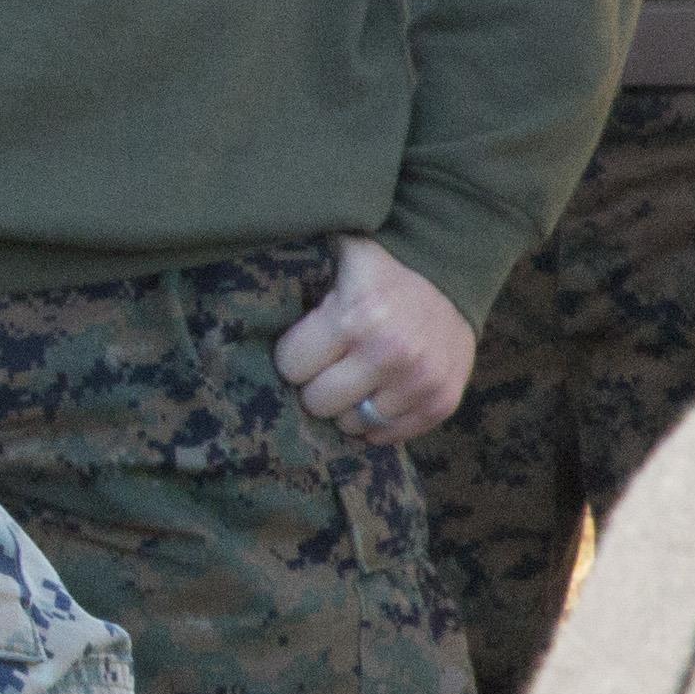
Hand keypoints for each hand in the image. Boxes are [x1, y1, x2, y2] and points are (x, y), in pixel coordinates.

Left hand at [274, 231, 475, 442]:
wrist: (453, 277)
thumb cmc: (380, 271)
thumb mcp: (338, 258)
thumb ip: (295, 272)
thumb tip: (241, 265)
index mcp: (355, 317)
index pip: (290, 368)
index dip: (294, 357)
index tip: (307, 346)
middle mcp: (390, 353)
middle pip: (318, 403)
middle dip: (317, 385)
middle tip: (330, 366)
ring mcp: (420, 382)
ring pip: (352, 424)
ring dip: (349, 406)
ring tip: (358, 378)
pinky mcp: (442, 402)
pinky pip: (389, 435)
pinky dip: (379, 421)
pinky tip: (380, 393)